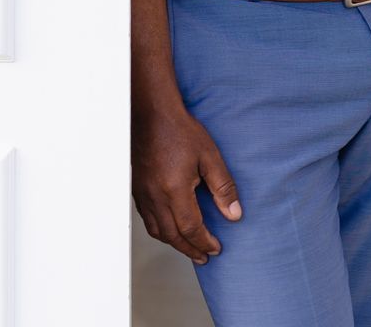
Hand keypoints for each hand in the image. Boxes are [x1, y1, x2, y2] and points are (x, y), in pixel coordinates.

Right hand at [132, 104, 241, 264]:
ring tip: (189, 247)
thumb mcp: (209, 157)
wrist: (152, 115)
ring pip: (157, 231)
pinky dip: (160, 230)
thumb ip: (223, 188)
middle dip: (190, 249)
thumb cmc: (179, 131)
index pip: (190, 228)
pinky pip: (147, 219)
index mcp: (174, 190)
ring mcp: (143, 194)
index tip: (216, 248)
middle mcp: (156, 197)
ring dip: (174, 243)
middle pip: (172, 236)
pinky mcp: (137, 189)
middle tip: (204, 256)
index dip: (204, 242)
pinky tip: (170, 228)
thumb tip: (233, 214)